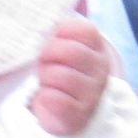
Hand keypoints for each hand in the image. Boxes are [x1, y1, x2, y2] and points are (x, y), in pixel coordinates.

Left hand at [30, 16, 110, 135]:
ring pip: (63, 76)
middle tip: (42, 62)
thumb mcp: (59, 49)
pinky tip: (44, 97)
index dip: (61, 31)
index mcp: (96, 49)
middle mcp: (100, 70)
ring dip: (45, 77)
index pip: (85, 30)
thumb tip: (37, 23)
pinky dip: (45, 97)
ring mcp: (92, 94)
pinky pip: (59, 102)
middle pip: (72, 52)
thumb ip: (53, 34)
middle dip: (48, 55)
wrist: (64, 113)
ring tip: (43, 82)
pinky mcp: (79, 115)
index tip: (50, 39)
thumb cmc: (58, 73)